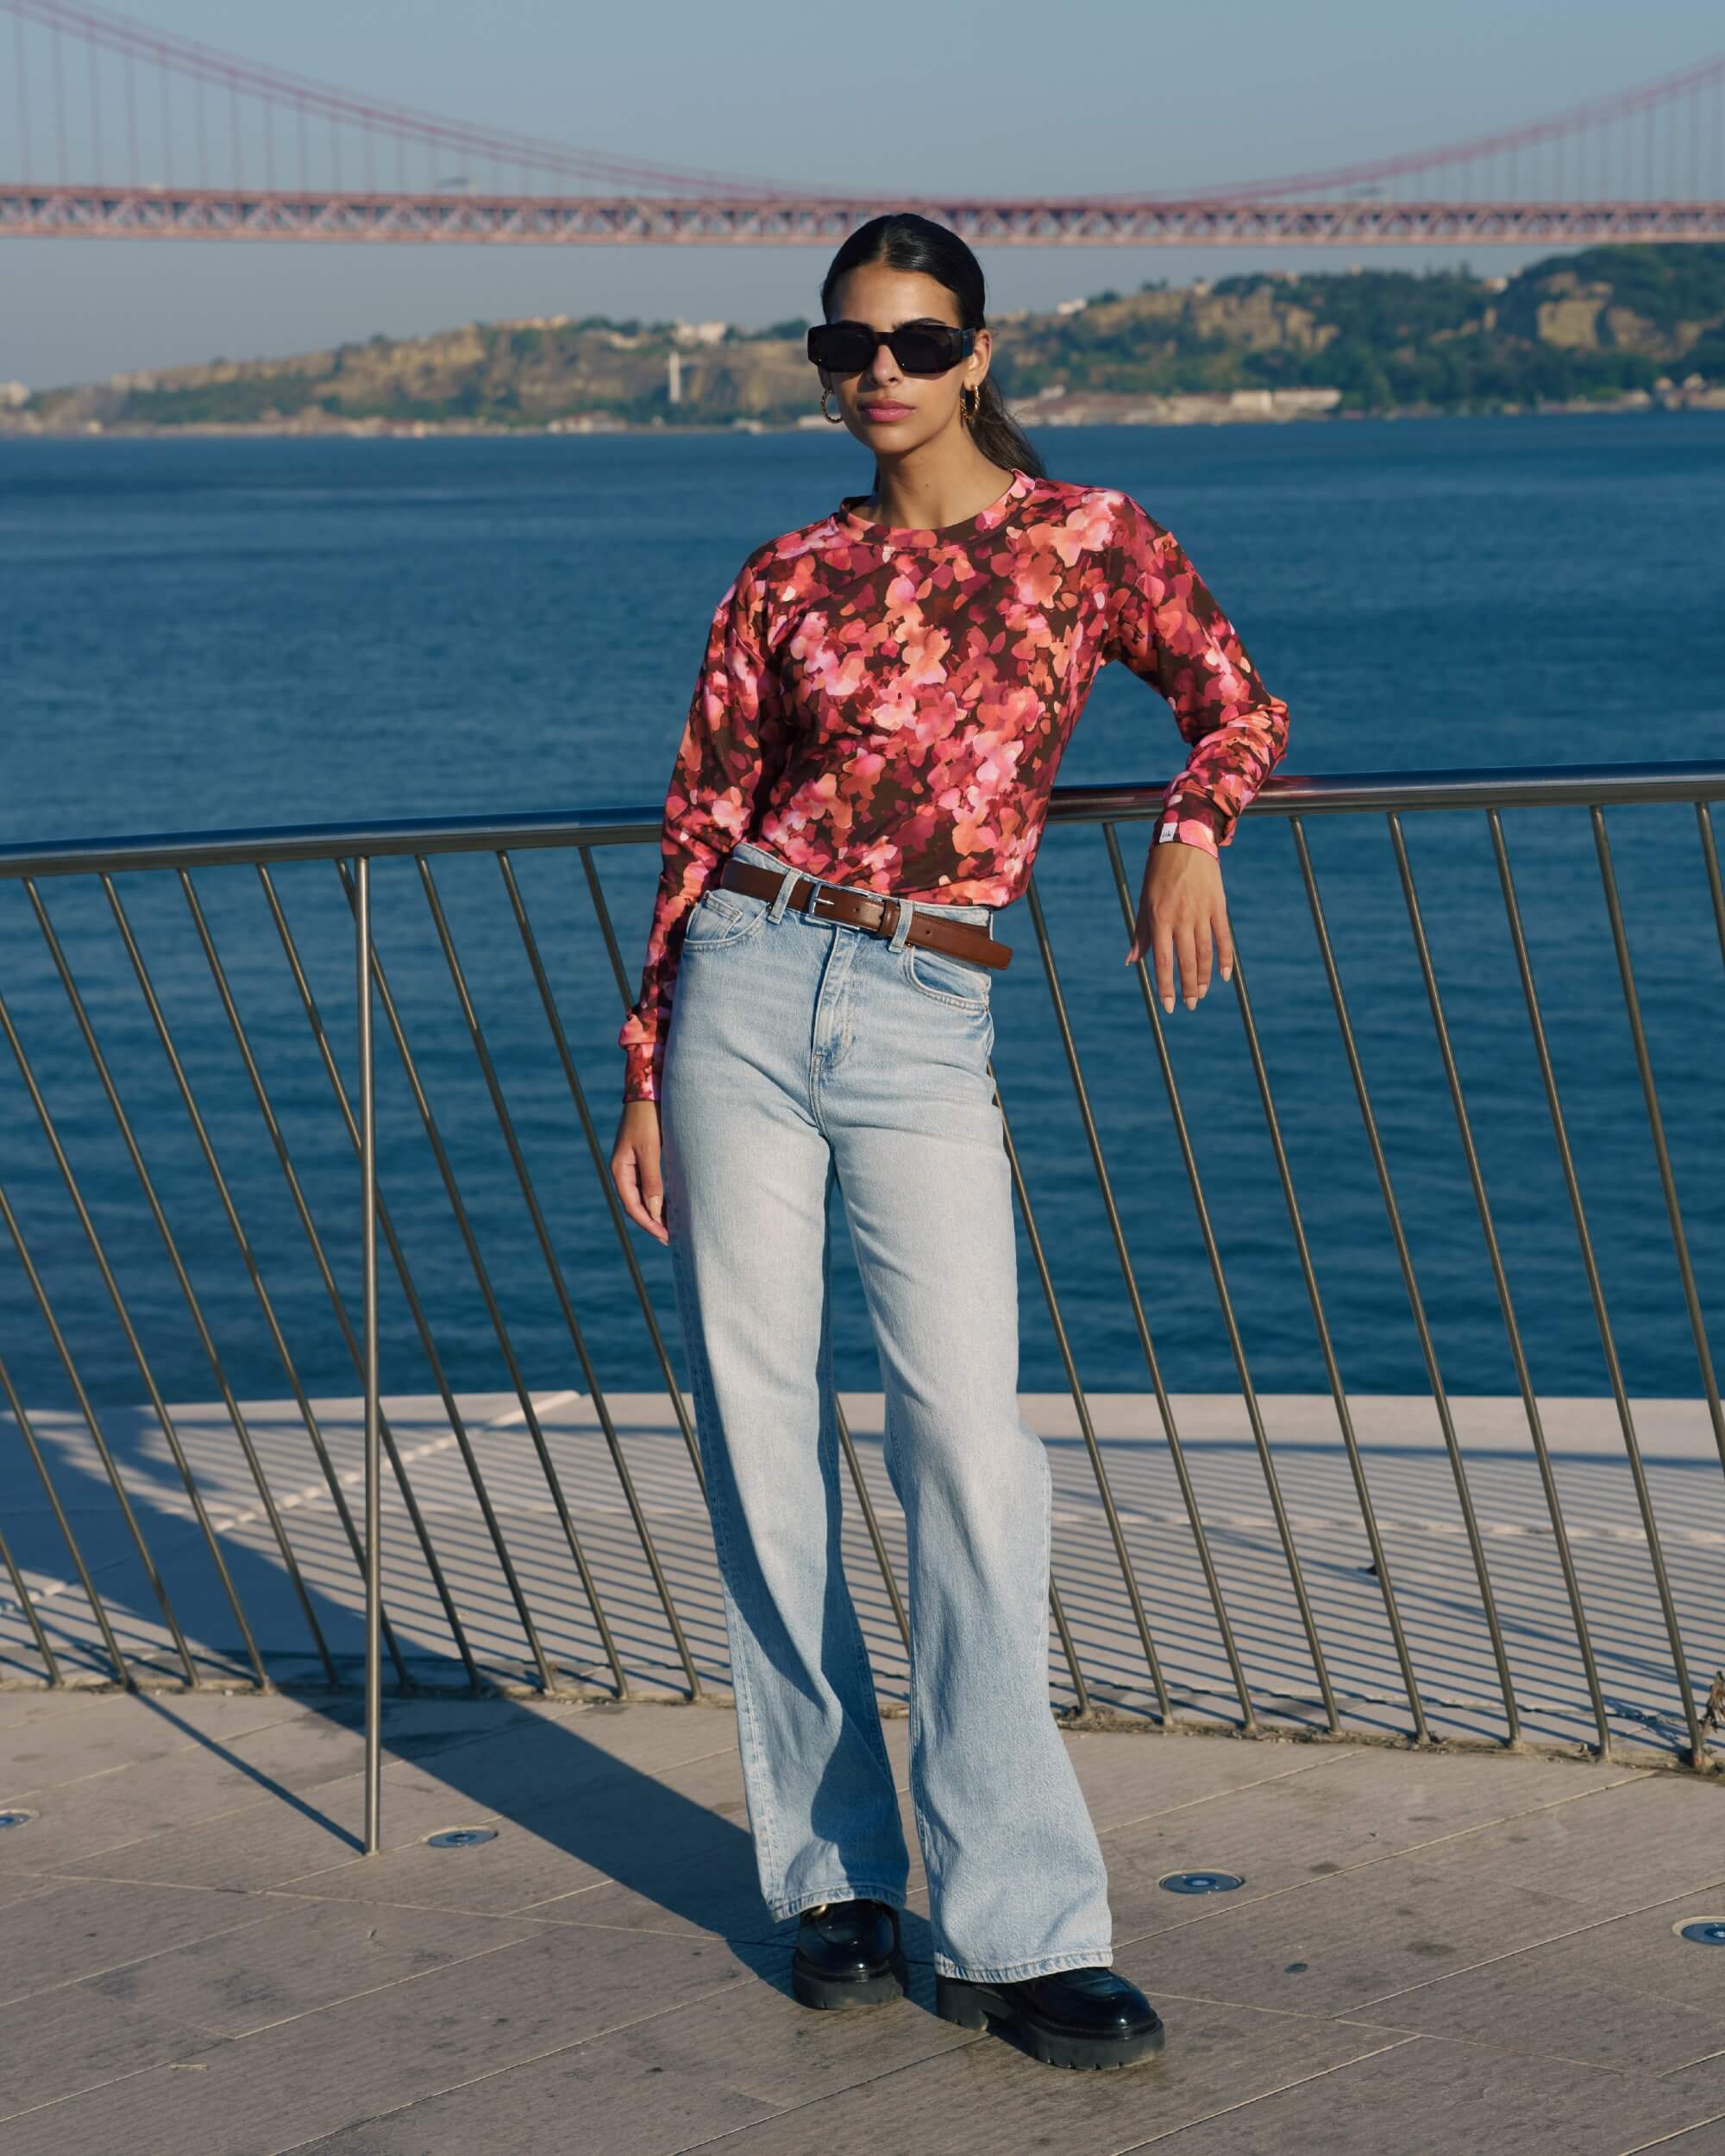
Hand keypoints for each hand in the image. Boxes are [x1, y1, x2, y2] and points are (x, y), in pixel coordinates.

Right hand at [611, 1099, 668, 1242]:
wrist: (649, 1091)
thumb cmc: (648, 1118)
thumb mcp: (651, 1150)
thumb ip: (652, 1180)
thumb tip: (654, 1211)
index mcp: (620, 1169)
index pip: (632, 1206)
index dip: (648, 1223)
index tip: (665, 1236)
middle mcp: (624, 1170)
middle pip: (637, 1204)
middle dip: (653, 1222)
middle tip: (672, 1237)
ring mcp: (633, 1164)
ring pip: (644, 1196)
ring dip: (656, 1212)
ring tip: (673, 1226)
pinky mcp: (644, 1158)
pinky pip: (650, 1185)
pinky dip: (659, 1198)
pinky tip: (671, 1205)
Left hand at [1125, 840, 1233, 1013]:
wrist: (1185, 841)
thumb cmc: (1159, 873)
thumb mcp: (1144, 901)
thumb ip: (1141, 933)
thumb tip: (1131, 961)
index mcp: (1159, 918)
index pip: (1162, 961)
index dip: (1165, 987)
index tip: (1168, 1006)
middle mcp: (1181, 918)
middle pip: (1186, 962)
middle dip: (1187, 988)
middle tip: (1189, 1005)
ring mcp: (1201, 913)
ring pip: (1205, 953)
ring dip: (1204, 978)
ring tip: (1201, 994)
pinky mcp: (1218, 906)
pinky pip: (1223, 938)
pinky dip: (1225, 958)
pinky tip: (1224, 976)